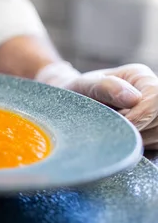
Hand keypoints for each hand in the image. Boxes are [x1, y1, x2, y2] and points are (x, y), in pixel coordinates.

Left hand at [36, 62, 157, 148]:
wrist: (72, 106)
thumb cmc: (77, 93)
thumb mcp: (84, 86)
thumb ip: (105, 87)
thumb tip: (134, 98)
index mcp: (139, 76)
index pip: (156, 98)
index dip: (141, 114)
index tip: (119, 122)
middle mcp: (152, 92)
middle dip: (138, 128)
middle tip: (111, 125)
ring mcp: (155, 112)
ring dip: (137, 138)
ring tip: (113, 128)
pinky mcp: (154, 130)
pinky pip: (156, 144)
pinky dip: (139, 145)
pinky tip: (121, 136)